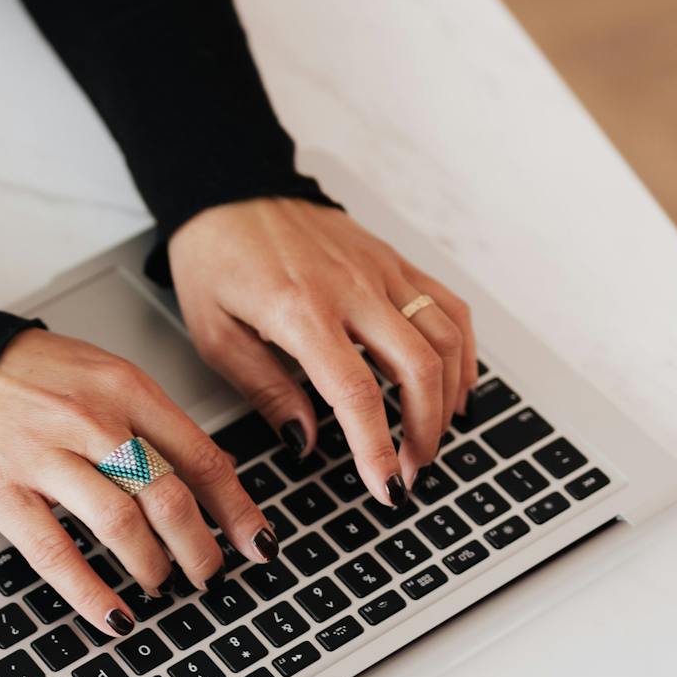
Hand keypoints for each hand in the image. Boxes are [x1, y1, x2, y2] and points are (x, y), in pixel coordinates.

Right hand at [0, 329, 274, 635]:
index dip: (236, 508)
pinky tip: (114, 615)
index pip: (201, 456)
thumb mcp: (103, 375)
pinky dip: (92, 594)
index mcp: (125, 389)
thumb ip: (153, 421)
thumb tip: (210, 474)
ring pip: (122, 526)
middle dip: (200, 548)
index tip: (256, 540)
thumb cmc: (29, 374)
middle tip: (210, 573)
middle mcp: (91, 422)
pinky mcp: (6, 494)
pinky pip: (57, 554)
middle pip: (168, 497)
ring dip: (153, 567)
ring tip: (160, 584)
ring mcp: (47, 459)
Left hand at [168, 197, 476, 506]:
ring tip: (430, 438)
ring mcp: (379, 270)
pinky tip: (454, 384)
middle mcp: (351, 288)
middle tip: (410, 471)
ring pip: (444, 338)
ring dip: (447, 397)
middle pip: (417, 369)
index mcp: (301, 311)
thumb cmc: (214, 260)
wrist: (228, 190)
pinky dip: (462, 350)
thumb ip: (266, 390)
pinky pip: (447, 305)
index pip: (358, 393)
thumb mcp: (216, 336)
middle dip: (423, 431)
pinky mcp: (393, 259)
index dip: (378, 448)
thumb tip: (307, 440)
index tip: (388, 486)